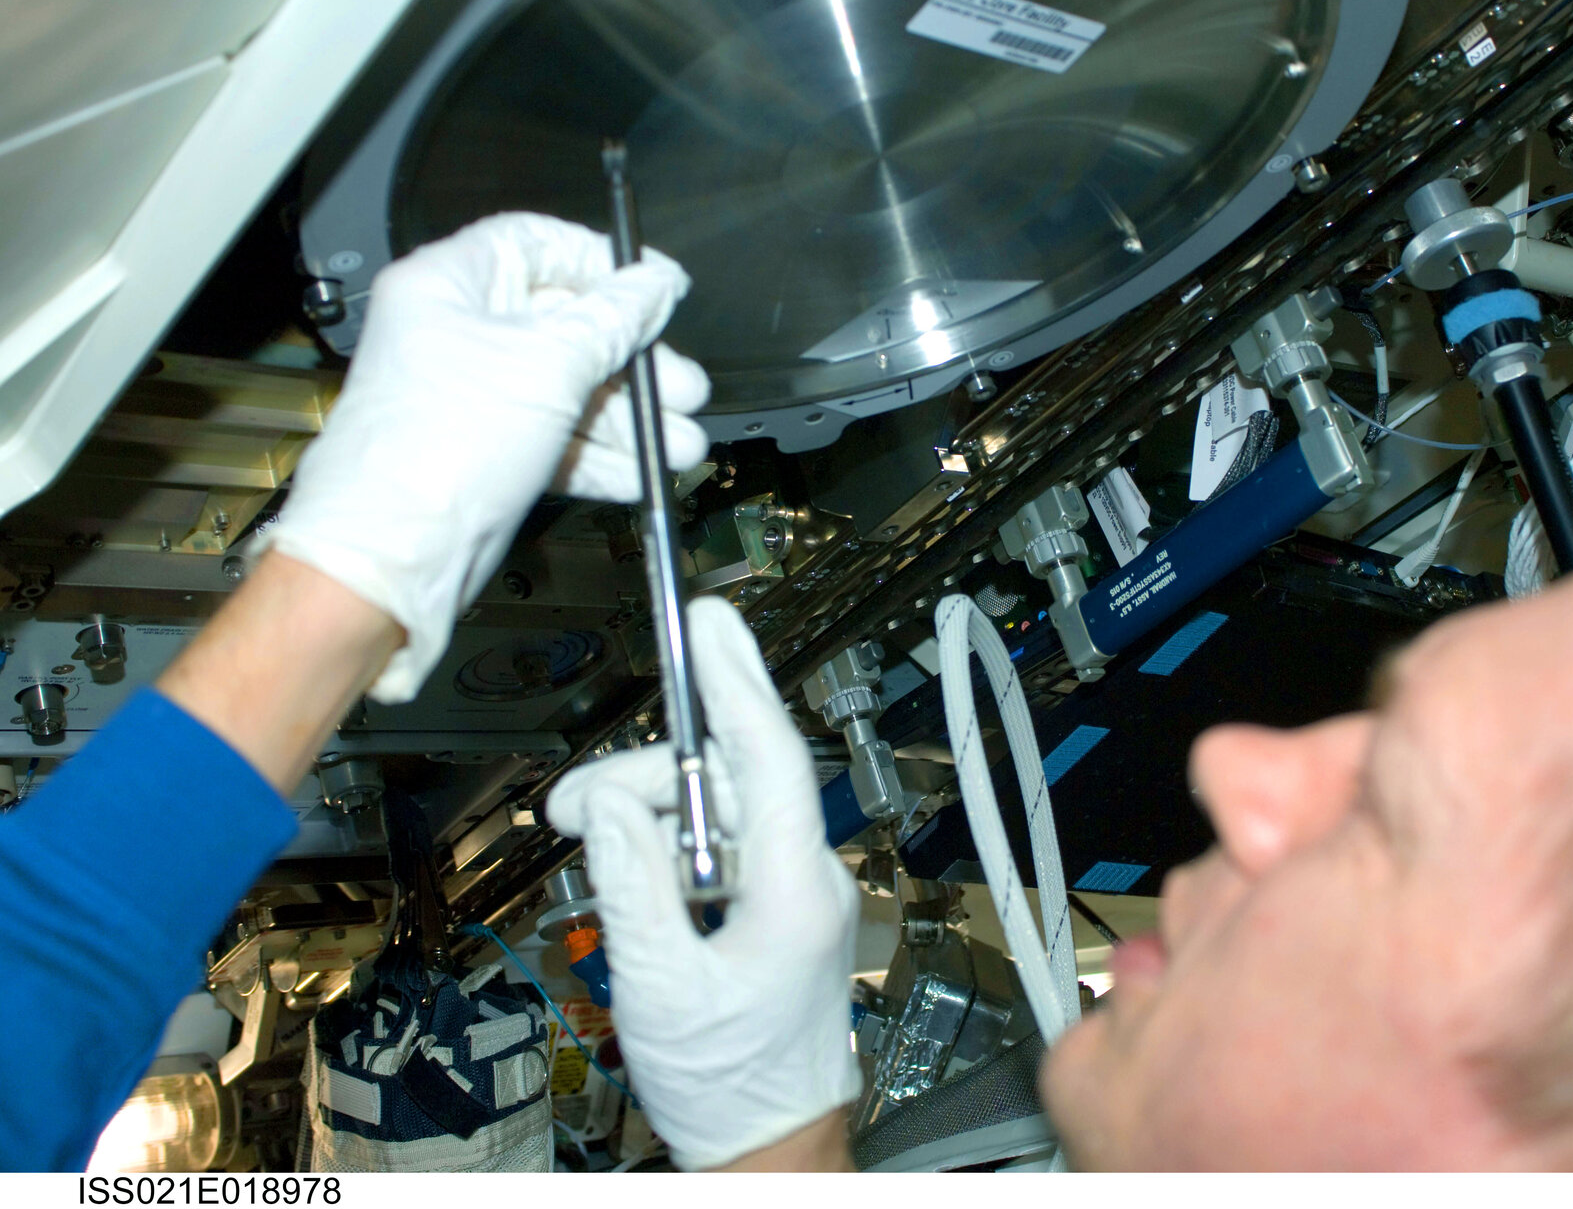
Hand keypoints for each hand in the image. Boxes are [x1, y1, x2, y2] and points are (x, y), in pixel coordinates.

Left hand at [262, 212, 709, 702]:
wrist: (391, 560)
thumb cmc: (433, 453)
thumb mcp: (546, 366)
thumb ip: (612, 320)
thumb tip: (654, 285)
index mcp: (449, 286)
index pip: (536, 244)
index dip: (602, 262)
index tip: (655, 286)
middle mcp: (457, 334)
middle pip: (566, 323)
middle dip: (634, 360)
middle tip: (681, 384)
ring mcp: (474, 396)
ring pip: (569, 389)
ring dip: (631, 418)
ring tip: (679, 444)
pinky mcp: (489, 453)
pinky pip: (557, 440)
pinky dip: (603, 456)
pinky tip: (643, 472)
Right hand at [545, 598, 860, 1170]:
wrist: (767, 1144)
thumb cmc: (728, 1082)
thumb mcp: (658, 980)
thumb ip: (630, 878)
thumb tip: (608, 800)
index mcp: (793, 887)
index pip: (769, 754)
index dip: (736, 681)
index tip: (709, 623)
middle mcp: (805, 877)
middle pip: (725, 780)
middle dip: (644, 780)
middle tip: (573, 803)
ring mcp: (793, 894)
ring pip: (715, 813)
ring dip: (647, 818)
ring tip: (588, 843)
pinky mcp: (775, 911)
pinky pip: (718, 850)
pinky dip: (667, 851)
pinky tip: (629, 875)